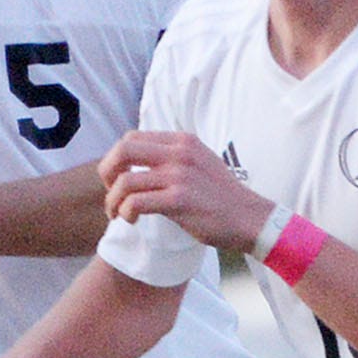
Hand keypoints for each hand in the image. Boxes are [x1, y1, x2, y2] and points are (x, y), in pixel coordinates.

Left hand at [97, 131, 275, 251]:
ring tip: (118, 214)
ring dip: (113, 200)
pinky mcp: (179, 199)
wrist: (250, 218)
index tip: (119, 179)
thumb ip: (173, 157)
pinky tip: (132, 219)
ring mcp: (179, 175)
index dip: (117, 158)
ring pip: (125, 181)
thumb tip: (140, 163)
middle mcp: (179, 153)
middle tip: (110, 192)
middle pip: (123, 150)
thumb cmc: (222, 196)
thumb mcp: (200, 162)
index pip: (132, 137)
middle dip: (107, 173)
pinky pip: (136, 202)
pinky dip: (126, 212)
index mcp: (182, 141)